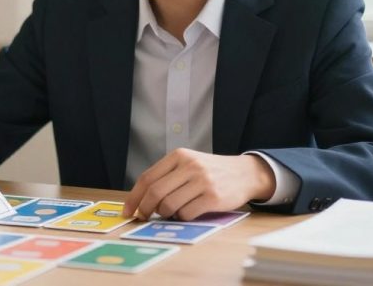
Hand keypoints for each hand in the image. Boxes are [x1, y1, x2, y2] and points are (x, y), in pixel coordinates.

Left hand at [122, 148, 274, 220]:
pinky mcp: (213, 197)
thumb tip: (141, 199)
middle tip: (143, 217)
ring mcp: (202, 181)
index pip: (147, 178)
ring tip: (171, 212)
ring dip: (165, 214)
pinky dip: (182, 217)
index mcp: (179, 156)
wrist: (244, 173)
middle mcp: (190, 166)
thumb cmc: (210, 171)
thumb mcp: (188, 164)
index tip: (127, 210)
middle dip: (145, 209)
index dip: (134, 196)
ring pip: (169, 205)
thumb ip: (167, 176)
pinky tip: (187, 213)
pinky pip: (186, 214)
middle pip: (155, 192)